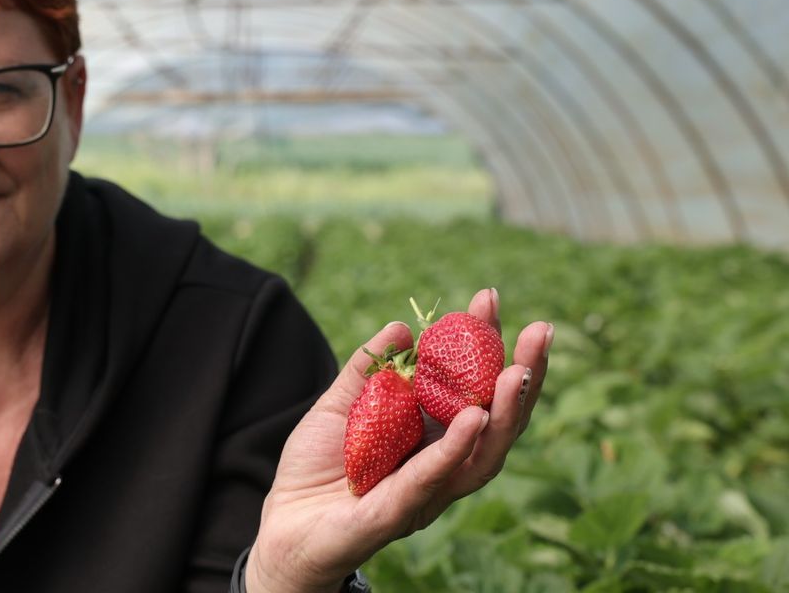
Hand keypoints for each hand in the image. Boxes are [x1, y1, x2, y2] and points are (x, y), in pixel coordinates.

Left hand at [246, 288, 552, 592]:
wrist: (283, 523)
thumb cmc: (317, 466)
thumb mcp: (339, 405)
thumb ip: (368, 369)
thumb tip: (402, 326)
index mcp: (431, 435)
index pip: (473, 387)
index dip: (486, 345)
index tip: (491, 299)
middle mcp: (441, 464)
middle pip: (496, 420)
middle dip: (523, 374)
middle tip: (540, 330)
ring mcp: (426, 491)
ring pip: (481, 455)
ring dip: (506, 412)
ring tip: (521, 371)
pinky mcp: (398, 513)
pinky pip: (433, 478)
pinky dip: (456, 447)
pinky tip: (476, 417)